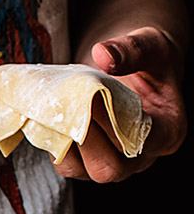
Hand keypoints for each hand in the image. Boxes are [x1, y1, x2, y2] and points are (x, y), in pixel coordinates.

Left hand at [54, 26, 186, 182]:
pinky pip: (63, 161)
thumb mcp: (150, 43)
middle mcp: (138, 156)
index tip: (94, 95)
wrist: (126, 63)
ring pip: (79, 170)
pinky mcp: (83, 158)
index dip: (113, 125)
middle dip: (84, 138)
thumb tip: (103, 54)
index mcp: (167, 132)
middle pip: (109, 169)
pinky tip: (46, 112)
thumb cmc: (146, 56)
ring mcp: (109, 160)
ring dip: (62, 140)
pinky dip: (50, 139)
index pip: (140, 144)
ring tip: (56, 107)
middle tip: (71, 104)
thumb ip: (133, 49)